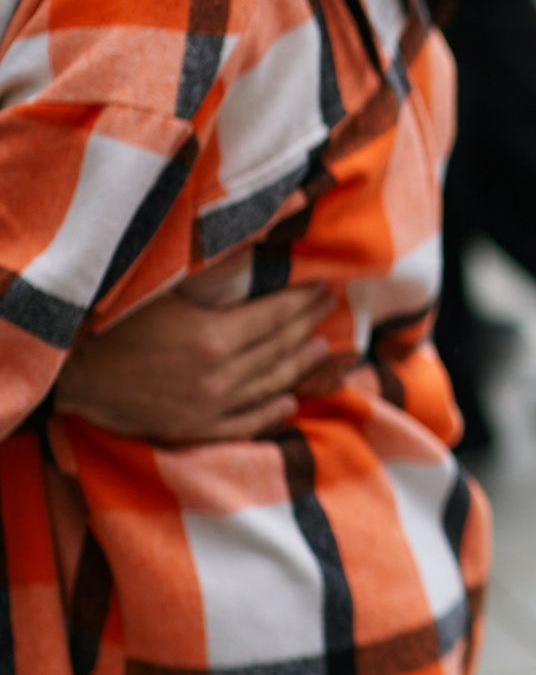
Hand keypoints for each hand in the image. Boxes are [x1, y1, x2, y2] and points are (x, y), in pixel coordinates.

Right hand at [56, 284, 332, 444]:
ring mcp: (208, 409)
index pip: (276, 317)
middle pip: (278, 349)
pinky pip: (243, 424)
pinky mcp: (191, 430)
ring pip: (268, 386)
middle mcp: (219, 377)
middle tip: (329, 308)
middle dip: (307, 325)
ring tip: (321, 348)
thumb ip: (217, 270)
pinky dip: (270, 412)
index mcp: (214, 338)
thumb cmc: (110, 321)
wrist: (67, 372)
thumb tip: (259, 244)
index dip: (304, 301)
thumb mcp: (164, 288)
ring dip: (299, 366)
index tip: (325, 286)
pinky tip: (289, 402)